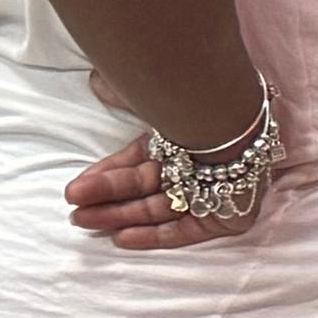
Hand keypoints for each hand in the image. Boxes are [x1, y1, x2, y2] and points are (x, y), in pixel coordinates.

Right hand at [66, 86, 279, 251]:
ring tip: (83, 220)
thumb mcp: (156, 98)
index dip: (105, 176)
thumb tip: (96, 80)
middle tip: (74, 209)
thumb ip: (127, 94)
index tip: (77, 188)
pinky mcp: (224, 217)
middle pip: (142, 188)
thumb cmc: (201, 104)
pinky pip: (185, 230)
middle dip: (105, 199)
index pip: (135, 163)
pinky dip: (154, 235)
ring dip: (119, 216)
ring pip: (156, 209)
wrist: (244, 119)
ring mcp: (208, 193)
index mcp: (178, 141)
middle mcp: (191, 168)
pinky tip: (122, 237)